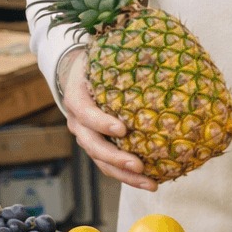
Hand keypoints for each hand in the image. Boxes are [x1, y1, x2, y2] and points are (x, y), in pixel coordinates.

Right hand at [58, 48, 155, 191]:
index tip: (122, 130)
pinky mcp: (97, 147)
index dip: (100, 122)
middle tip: (138, 166)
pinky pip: (110, 165)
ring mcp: (86, 137)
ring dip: (125, 175)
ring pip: (101, 161)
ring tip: (150, 184)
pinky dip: (128, 176)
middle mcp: (78, 121)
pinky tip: (152, 181)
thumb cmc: (96, 64)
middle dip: (115, 158)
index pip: (85, 111)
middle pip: (92, 145)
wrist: (77, 75)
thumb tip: (155, 47)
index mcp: (77, 97)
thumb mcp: (101, 56)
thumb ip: (119, 56)